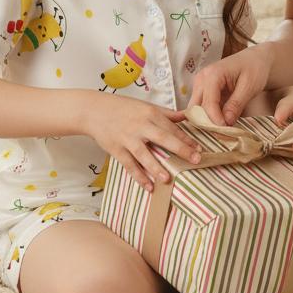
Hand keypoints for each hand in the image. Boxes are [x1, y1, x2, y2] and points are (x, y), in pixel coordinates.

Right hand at [80, 91, 201, 192]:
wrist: (94, 111)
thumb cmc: (122, 107)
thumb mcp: (145, 106)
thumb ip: (166, 113)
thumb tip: (186, 116)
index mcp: (150, 114)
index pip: (172, 128)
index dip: (186, 139)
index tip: (199, 148)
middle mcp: (140, 126)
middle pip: (163, 139)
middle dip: (181, 150)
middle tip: (195, 160)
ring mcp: (128, 139)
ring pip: (144, 155)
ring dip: (156, 168)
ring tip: (168, 179)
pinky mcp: (116, 150)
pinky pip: (129, 165)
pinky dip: (139, 177)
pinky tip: (149, 187)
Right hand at [188, 43, 274, 125]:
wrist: (255, 60)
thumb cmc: (254, 69)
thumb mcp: (249, 86)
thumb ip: (237, 104)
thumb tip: (226, 123)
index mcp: (212, 74)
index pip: (208, 103)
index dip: (215, 119)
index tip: (225, 130)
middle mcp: (202, 78)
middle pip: (196, 107)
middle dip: (206, 122)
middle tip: (219, 135)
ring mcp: (200, 85)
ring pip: (195, 109)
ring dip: (205, 121)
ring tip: (218, 132)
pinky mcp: (204, 91)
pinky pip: (201, 108)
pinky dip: (208, 117)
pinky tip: (217, 126)